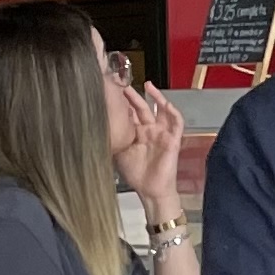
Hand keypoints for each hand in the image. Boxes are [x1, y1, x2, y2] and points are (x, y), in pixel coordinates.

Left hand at [114, 83, 187, 219]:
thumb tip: (97, 123)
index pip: (130, 113)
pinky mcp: (173, 140)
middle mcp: (149, 131)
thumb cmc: (135, 174)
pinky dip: (173, 112)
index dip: (123, 103)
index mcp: (136, 133)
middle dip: (134, 96)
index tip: (112, 91)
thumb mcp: (118, 152)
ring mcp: (162, 134)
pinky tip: (166, 104)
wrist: (150, 190)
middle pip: (143, 108)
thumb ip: (114, 137)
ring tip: (148, 86)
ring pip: (161, 111)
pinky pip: (176, 123)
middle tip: (123, 84)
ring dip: (156, 98)